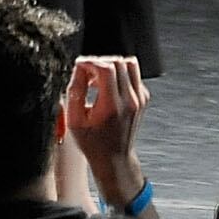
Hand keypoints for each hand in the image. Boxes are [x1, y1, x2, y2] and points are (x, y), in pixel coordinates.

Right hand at [64, 55, 149, 206]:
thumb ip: (75, 92)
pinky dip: (119, 74)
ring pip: (130, 64)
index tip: (79, 65)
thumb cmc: (93, 142)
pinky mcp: (143, 97)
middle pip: (119, 62)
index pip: (106, 69)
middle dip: (99, 62)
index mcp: (112, 106)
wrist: (114, 157)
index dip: (90, 62)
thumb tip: (79, 70)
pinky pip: (133, 75)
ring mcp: (140, 98)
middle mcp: (130, 99)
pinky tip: (105, 87)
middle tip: (86, 73)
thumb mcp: (74, 121)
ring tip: (96, 78)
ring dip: (111, 65)